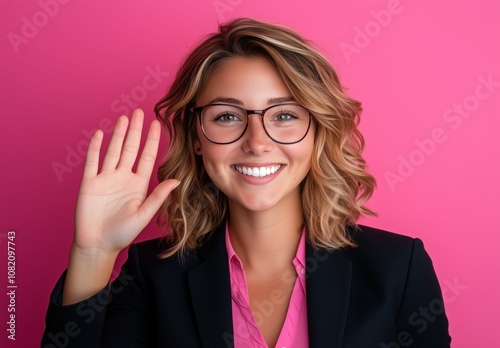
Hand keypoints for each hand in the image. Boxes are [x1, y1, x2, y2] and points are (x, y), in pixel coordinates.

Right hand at [73, 108, 178, 255]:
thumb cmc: (122, 234)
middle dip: (135, 130)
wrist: (98, 245)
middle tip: (139, 112)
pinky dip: (95, 148)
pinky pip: (92, 162)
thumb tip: (176, 180)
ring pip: (112, 151)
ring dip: (117, 134)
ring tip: (123, 118)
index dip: (152, 140)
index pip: (147, 157)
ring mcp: (106, 178)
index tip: (157, 124)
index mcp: (138, 184)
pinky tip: (100, 134)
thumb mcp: (144, 215)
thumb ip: (158, 196)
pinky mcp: (89, 183)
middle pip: (130, 148)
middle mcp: (123, 177)